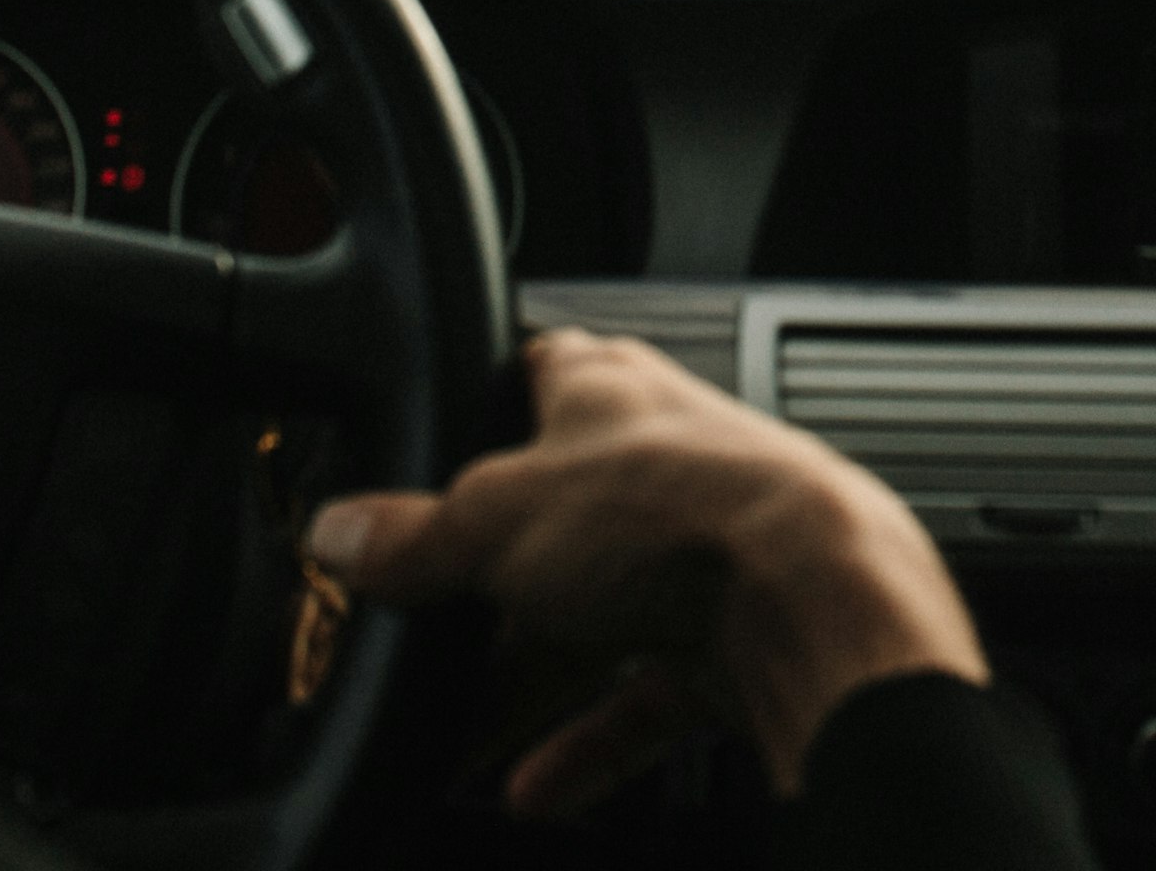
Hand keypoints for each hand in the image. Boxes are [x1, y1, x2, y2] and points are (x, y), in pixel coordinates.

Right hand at [307, 329, 984, 817]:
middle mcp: (663, 460)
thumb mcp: (498, 517)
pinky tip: (535, 783)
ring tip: (463, 729)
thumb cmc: (681, 510)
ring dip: (533, 677)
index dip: (481, 406)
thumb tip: (344, 533)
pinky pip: (646, 696)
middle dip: (493, 582)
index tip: (429, 459)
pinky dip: (589, 743)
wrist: (811, 596)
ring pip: (600, 614)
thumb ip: (412, 534)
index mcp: (608, 390)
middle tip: (429, 632)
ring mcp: (704, 549)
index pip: (535, 372)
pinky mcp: (736, 634)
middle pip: (558, 516)